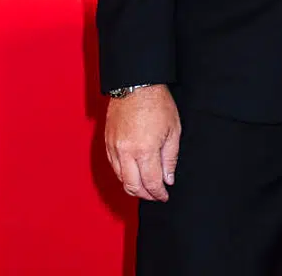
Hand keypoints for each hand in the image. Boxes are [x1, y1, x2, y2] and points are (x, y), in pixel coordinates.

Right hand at [104, 84, 180, 201]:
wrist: (136, 84)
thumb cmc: (157, 103)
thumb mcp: (173, 130)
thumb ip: (170, 158)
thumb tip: (168, 179)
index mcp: (145, 150)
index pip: (151, 182)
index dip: (158, 193)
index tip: (164, 196)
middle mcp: (126, 152)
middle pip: (133, 186)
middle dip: (145, 195)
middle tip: (155, 195)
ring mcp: (114, 147)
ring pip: (120, 178)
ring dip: (133, 186)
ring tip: (145, 187)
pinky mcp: (107, 142)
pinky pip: (113, 166)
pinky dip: (123, 174)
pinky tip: (132, 174)